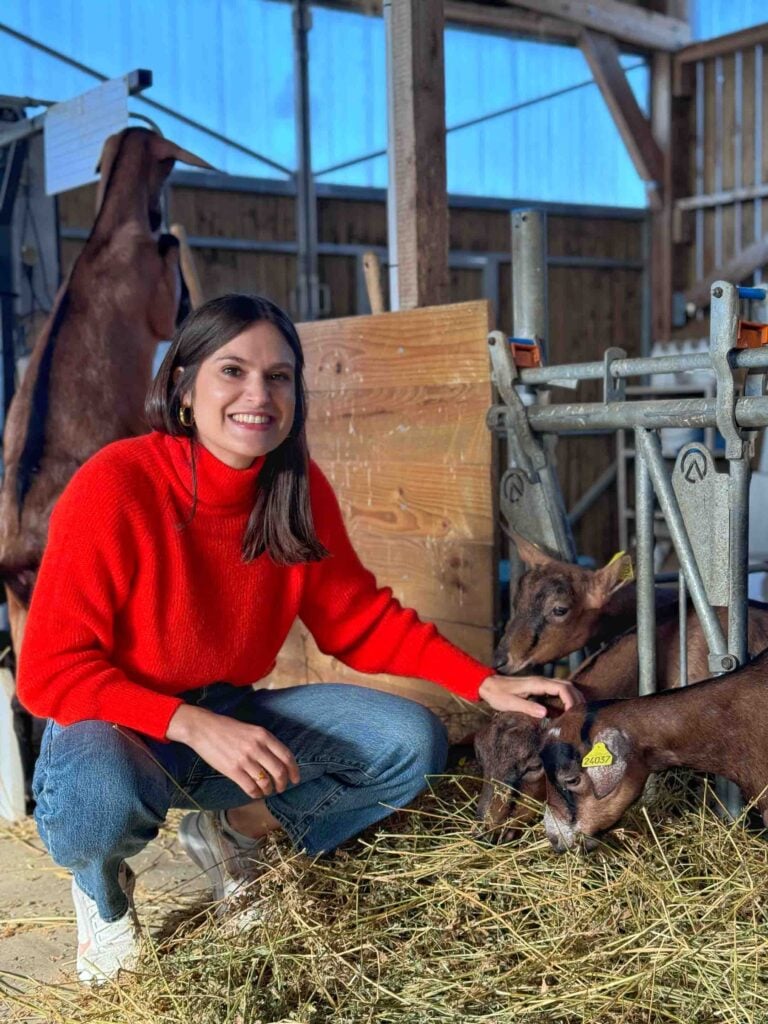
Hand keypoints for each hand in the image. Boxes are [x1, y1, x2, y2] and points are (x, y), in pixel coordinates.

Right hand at [167, 704, 299, 798]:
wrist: (204, 728)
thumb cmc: (228, 729)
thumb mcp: (252, 730)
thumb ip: (265, 743)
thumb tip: (279, 761)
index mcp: (264, 735)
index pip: (286, 756)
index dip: (294, 770)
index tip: (295, 779)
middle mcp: (257, 747)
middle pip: (279, 771)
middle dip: (283, 783)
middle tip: (281, 788)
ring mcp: (245, 759)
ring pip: (265, 782)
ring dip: (269, 790)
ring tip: (267, 791)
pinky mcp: (233, 770)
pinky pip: (250, 788)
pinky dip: (256, 794)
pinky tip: (255, 793)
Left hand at [478, 674, 584, 717]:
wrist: (487, 685)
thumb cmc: (497, 694)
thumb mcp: (510, 703)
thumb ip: (527, 707)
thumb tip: (546, 713)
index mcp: (537, 684)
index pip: (561, 688)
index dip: (571, 700)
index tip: (574, 713)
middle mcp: (541, 681)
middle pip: (567, 686)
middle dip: (577, 699)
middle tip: (581, 714)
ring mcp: (541, 684)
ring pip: (564, 687)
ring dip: (573, 697)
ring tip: (577, 713)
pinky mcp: (538, 688)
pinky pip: (557, 691)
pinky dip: (566, 698)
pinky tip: (567, 710)